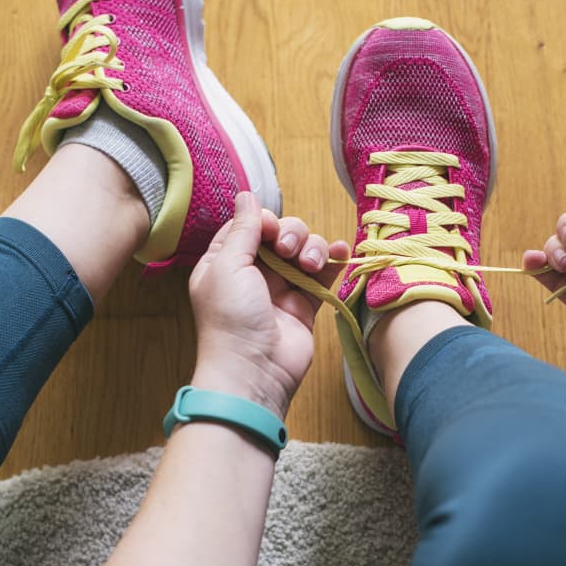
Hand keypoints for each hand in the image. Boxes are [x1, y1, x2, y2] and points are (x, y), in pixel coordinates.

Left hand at [187, 193, 350, 416]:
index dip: (264, 221)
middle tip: (288, 252)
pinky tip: (340, 254)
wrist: (254, 370)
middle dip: (291, 234)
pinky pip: (324, 274)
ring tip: (309, 265)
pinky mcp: (306, 304)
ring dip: (312, 248)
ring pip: (305, 250)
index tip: (270, 232)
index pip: (249, 225)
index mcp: (225, 261)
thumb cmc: (231, 319)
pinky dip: (333, 260)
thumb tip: (246, 195)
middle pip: (282, 233)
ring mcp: (282, 288)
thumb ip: (243, 229)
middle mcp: (254, 272)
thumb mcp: (227, 265)